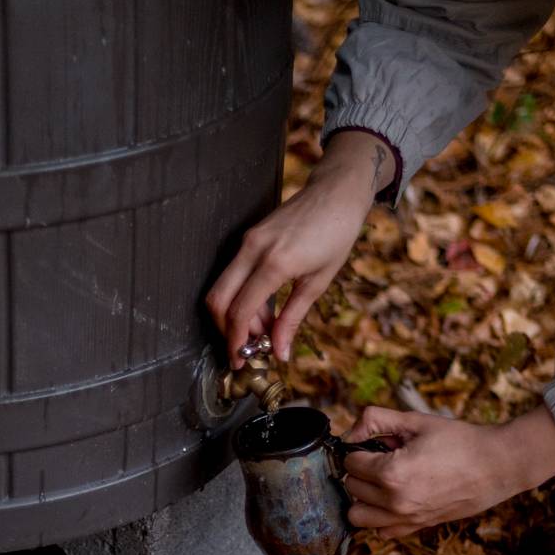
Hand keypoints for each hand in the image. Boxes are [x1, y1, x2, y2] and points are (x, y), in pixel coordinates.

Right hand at [205, 131, 394, 367]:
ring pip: (223, 288)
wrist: (336, 194)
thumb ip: (293, 318)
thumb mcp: (318, 282)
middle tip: (247, 348)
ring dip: (238, 315)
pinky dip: (243, 297)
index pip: (239, 311)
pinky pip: (234, 274)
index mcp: (275, 263)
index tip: (241, 359)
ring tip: (266, 329)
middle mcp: (253, 250)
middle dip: (226, 330)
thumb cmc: (335, 235)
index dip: (236, 340)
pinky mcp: (248, 238)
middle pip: (217, 300)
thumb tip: (280, 352)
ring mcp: (247, 241)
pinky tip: (265, 309)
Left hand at [342, 404, 554, 537]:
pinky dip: (379, 516)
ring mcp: (406, 519)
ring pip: (358, 514)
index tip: (376, 444)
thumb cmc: (460, 441)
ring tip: (383, 480)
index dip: (360, 449)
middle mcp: (395, 502)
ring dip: (364, 496)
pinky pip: (380, 530)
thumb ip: (376, 420)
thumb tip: (350, 432)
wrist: (497, 466)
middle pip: (352, 487)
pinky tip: (394, 498)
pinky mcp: (417, 528)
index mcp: (392, 473)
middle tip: (385, 457)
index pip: (350, 463)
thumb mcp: (416, 421)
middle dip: (362, 470)